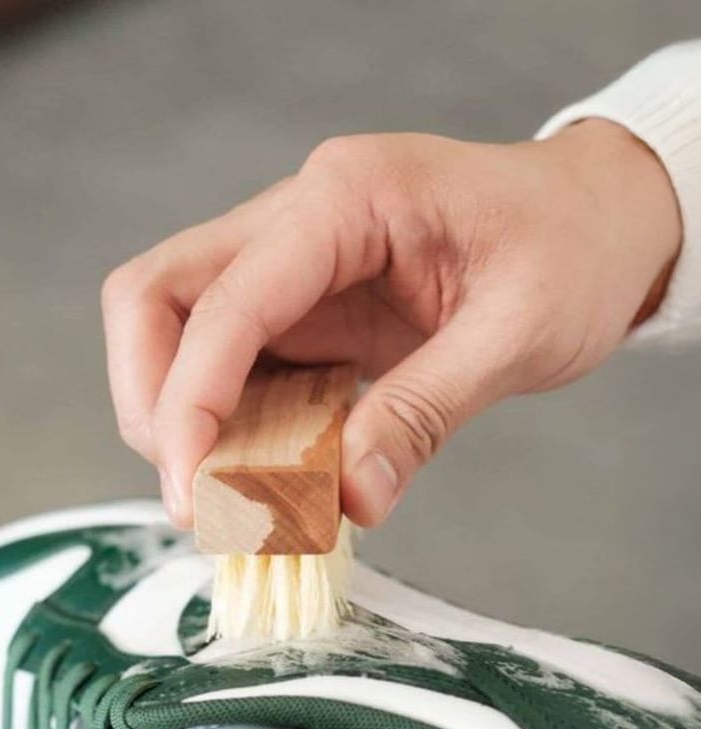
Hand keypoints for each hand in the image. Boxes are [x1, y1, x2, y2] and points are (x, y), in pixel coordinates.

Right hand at [102, 121, 679, 528]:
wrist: (600, 223)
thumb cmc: (573, 248)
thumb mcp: (519, 332)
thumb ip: (425, 414)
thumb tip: (349, 501)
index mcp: (347, 199)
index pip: (225, 299)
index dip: (192, 402)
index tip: (193, 495)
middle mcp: (297, 222)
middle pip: (156, 299)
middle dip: (153, 404)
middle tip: (194, 499)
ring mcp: (291, 269)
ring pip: (176, 336)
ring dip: (184, 425)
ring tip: (233, 503)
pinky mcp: (302, 315)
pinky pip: (232, 373)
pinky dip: (232, 434)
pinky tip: (266, 481)